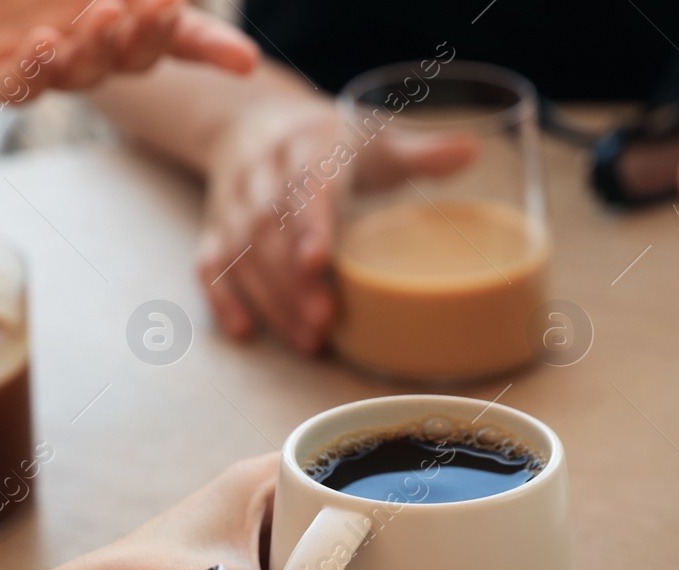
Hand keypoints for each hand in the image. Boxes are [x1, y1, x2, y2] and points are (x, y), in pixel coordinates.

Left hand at [0, 0, 257, 99]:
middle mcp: (79, 39)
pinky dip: (38, 69)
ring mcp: (34, 63)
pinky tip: (45, 40)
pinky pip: (20, 86)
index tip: (247, 64)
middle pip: (136, 60)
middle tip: (153, 5)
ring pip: (84, 76)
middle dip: (150, 37)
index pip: (173, 35)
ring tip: (100, 11)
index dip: (210, 49)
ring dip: (99, 49)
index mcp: (107, 6)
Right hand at [199, 99, 476, 353]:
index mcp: (308, 143)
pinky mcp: (214, 226)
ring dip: (270, 298)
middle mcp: (262, 170)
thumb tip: (470, 154)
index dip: (310, 222)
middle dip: (293, 278)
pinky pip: (208, 263)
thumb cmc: (330, 141)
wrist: (254, 120)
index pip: (305, 184)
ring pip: (240, 251)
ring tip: (307, 340)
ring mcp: (233, 200)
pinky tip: (245, 333)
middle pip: (269, 227)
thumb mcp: (374, 137)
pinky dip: (222, 298)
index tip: (321, 262)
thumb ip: (418, 152)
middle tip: (324, 322)